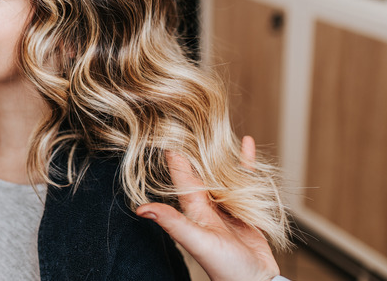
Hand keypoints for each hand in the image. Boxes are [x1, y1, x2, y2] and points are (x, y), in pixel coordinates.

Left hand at [136, 136, 279, 280]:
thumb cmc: (224, 267)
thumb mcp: (196, 241)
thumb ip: (172, 223)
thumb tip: (140, 209)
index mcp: (193, 208)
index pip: (181, 175)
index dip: (174, 154)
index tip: (165, 129)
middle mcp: (207, 204)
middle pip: (200, 169)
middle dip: (194, 147)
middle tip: (188, 120)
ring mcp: (226, 205)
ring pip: (221, 172)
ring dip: (218, 152)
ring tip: (214, 127)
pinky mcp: (245, 208)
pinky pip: (244, 178)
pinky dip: (245, 161)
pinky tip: (246, 143)